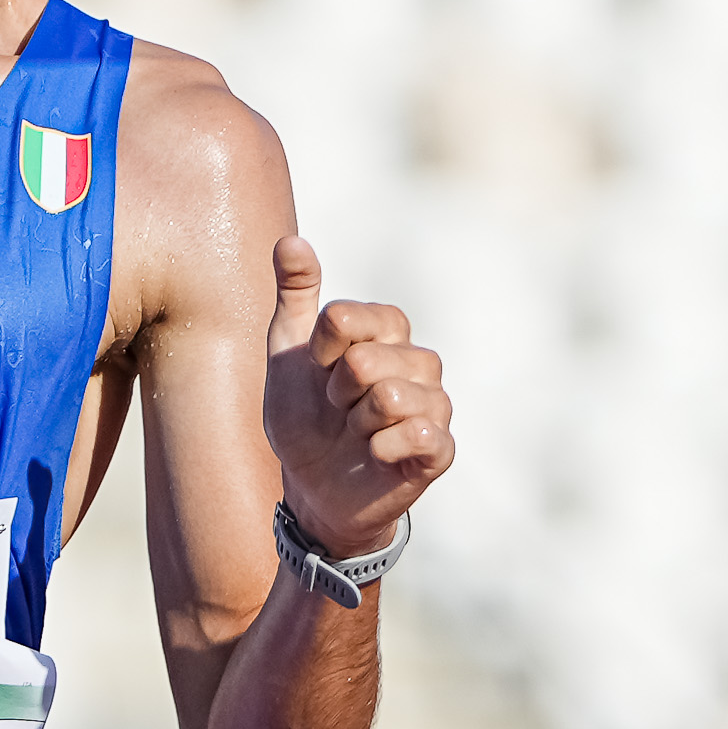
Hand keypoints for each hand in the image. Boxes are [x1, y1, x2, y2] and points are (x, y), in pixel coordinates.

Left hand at [264, 246, 452, 566]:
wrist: (312, 487)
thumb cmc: (305, 417)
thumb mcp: (288, 353)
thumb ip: (294, 296)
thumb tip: (290, 241)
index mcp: (388, 330)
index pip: (348, 317)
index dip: (320, 350)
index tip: (318, 371)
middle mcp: (419, 361)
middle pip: (366, 360)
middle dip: (336, 392)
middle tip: (338, 409)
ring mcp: (435, 404)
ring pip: (392, 396)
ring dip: (356, 423)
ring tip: (356, 433)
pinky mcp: (440, 449)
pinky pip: (422, 434)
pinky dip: (383, 447)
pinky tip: (374, 454)